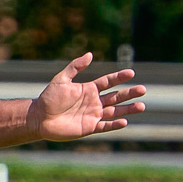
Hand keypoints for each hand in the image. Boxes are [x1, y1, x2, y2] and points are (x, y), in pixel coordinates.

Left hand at [27, 53, 145, 140]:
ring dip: (127, 109)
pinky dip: (114, 124)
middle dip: (129, 94)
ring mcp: (93, 115)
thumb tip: (90, 54)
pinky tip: (125, 121)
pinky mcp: (89, 127)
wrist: (39, 118)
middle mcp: (94, 102)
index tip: (131, 73)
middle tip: (143, 89)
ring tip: (142, 106)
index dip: (119, 77)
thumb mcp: (61, 79)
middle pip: (116, 97)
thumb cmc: (48, 98)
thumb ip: (75, 67)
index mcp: (89, 89)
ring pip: (114, 111)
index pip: (108, 82)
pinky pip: (104, 126)